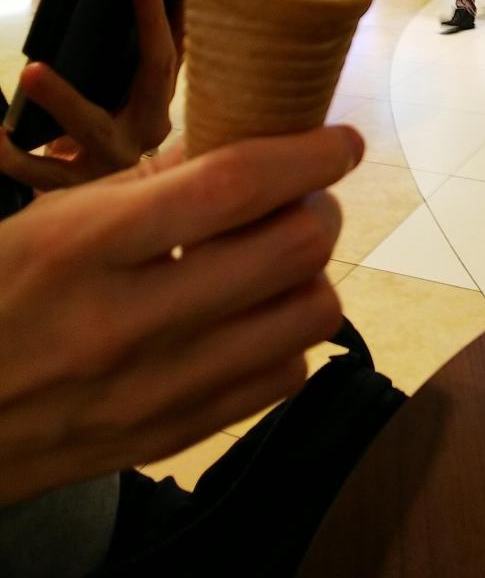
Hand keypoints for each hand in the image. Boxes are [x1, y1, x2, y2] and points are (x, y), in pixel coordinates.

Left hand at [0, 0, 180, 190]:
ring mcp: (111, 163)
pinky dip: (11, 156)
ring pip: (91, 130)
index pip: (166, 58)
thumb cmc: (109, 131)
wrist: (105, 207)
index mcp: (158, 106)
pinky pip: (38, 172)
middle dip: (139, 38)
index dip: (159, 18)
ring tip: (32, 72)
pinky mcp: (73, 188)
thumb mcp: (128, 97)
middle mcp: (144, 134)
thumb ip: (137, 56)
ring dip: (64, 99)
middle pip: (149, 84)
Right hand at [0, 124, 361, 503]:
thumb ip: (148, 185)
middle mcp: (131, 322)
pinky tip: (254, 317)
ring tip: (279, 260)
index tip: (343, 141)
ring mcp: (159, 390)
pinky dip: (287, 336)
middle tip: (302, 200)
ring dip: (311, 275)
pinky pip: (285, 376)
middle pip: (293, 251)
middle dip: (318, 210)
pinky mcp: (175, 436)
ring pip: (310, 318)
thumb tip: (242, 146)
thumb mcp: (48, 222)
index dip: (308, 155)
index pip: (233, 187)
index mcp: (89, 247)